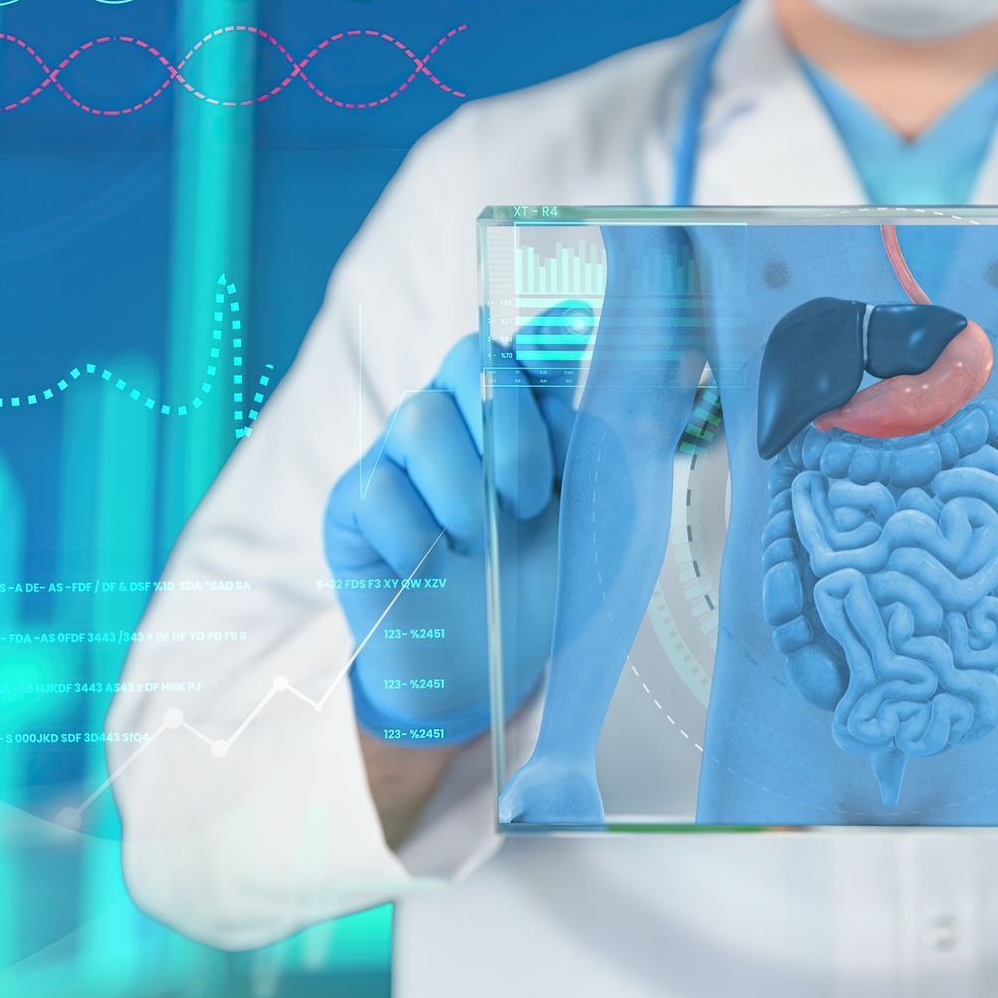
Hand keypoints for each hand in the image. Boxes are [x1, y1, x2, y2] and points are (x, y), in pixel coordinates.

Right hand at [323, 335, 568, 744]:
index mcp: (521, 416)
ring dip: (464, 490)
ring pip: (419, 419)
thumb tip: (644, 379)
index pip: (530, 351)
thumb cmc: (542, 588)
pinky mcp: (353, 502)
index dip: (549, 336)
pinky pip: (378, 489)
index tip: (575, 328)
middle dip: (513, 435)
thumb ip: (606, 455)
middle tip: (531, 504)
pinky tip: (432, 566)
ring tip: (481, 546)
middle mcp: (457, 418)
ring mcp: (398, 454)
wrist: (481, 670)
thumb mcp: (593, 528)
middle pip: (470, 363)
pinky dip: (416, 534)